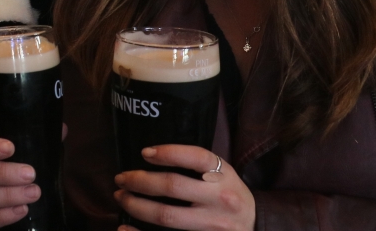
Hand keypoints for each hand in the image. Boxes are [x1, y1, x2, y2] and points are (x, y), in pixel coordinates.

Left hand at [115, 145, 253, 230]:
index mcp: (225, 176)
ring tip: (122, 198)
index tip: (144, 153)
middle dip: (140, 181)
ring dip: (137, 206)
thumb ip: (198, 164)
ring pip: (167, 216)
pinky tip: (125, 228)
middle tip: (121, 179)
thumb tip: (151, 155)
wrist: (255, 228)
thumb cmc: (230, 196)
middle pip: (173, 186)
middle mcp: (221, 200)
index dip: (169, 153)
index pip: (197, 157)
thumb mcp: (224, 174)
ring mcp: (213, 226)